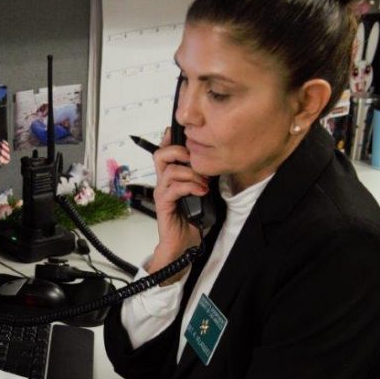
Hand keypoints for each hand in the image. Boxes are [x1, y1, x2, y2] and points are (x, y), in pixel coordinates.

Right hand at [151, 127, 208, 277]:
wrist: (184, 244)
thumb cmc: (192, 220)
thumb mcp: (203, 193)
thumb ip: (205, 177)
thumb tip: (218, 162)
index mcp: (171, 177)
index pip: (166, 150)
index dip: (172, 138)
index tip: (187, 134)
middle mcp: (163, 182)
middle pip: (160, 154)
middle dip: (179, 151)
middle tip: (195, 159)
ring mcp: (162, 192)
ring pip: (170, 170)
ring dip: (191, 173)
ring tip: (204, 183)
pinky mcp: (163, 204)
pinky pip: (174, 188)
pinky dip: (190, 186)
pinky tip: (202, 192)